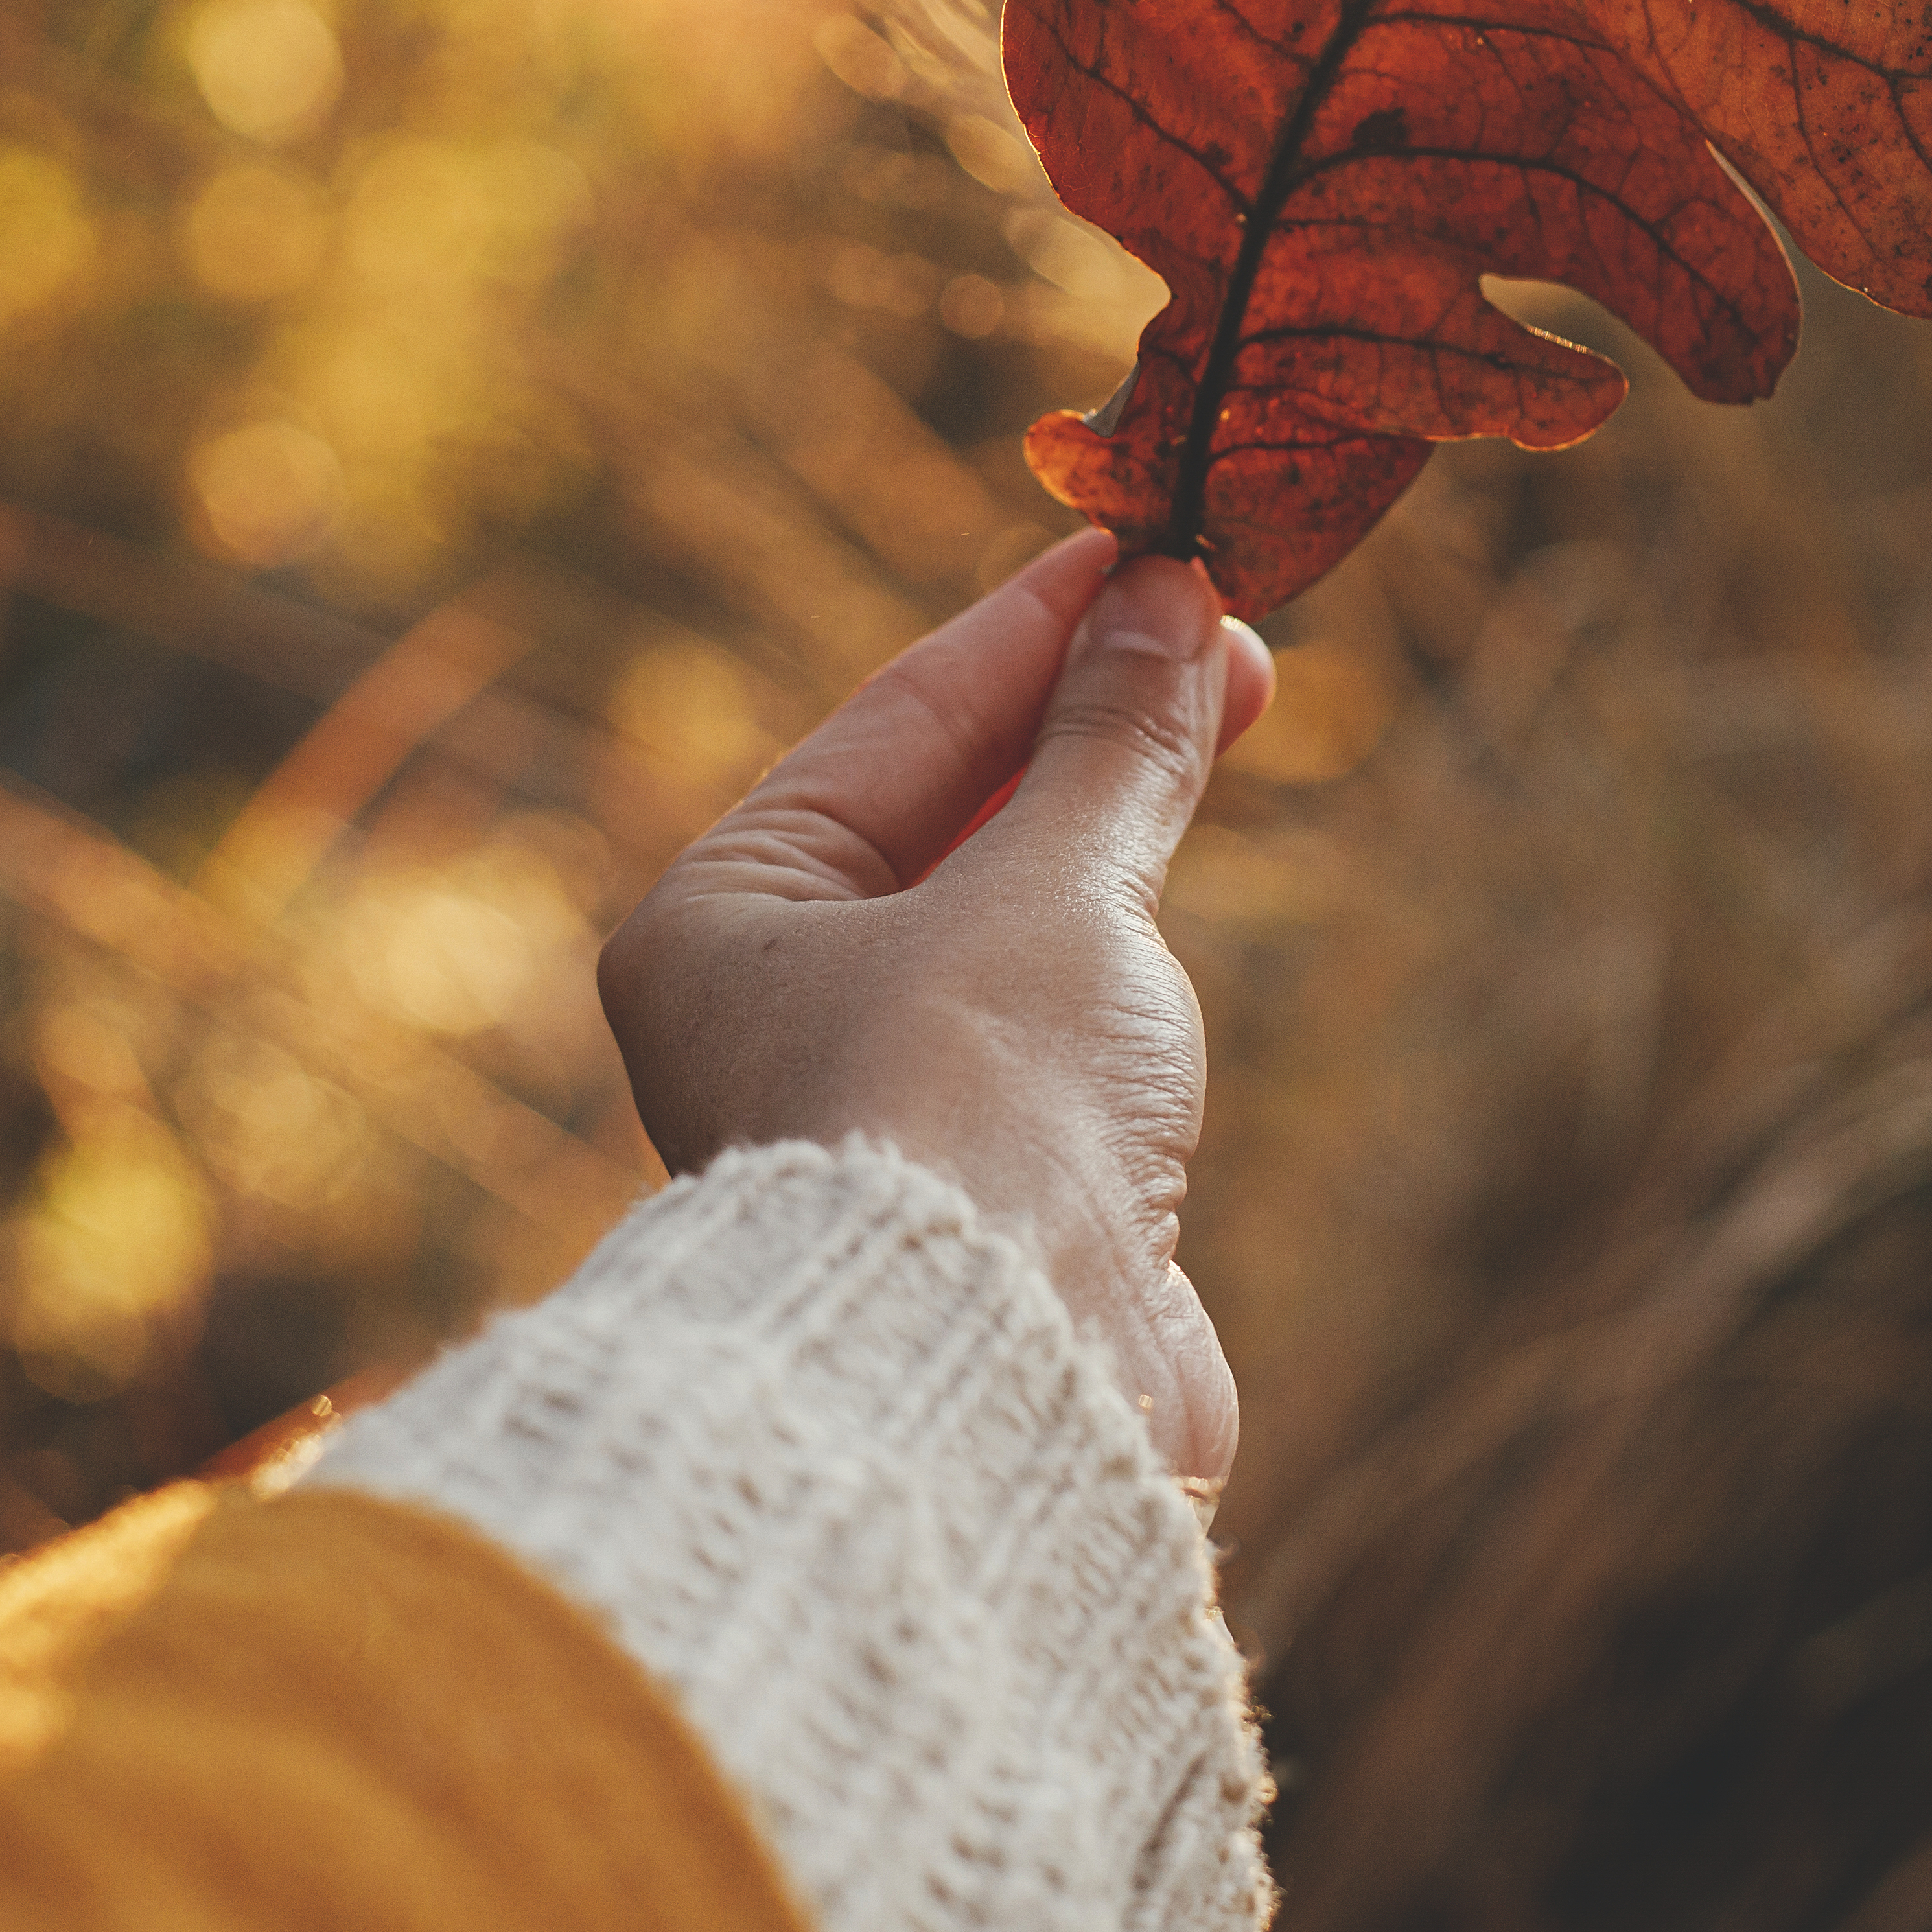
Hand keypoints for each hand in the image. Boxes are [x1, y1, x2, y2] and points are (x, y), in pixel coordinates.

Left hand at [597, 533, 1273, 1482]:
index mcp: (717, 925)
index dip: (1025, 633)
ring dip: (1104, 828)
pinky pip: (1051, 1032)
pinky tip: (1177, 907)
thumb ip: (1115, 747)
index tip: (1139, 554)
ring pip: (1003, 923)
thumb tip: (1171, 605)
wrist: (1003, 1377)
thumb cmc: (978, 1112)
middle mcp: (770, 1014)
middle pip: (944, 820)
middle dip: (1082, 721)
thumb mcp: (1059, 887)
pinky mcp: (981, 1193)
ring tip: (1214, 705)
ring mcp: (877, 1108)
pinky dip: (1116, 956)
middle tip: (1214, 626)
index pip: (889, 728)